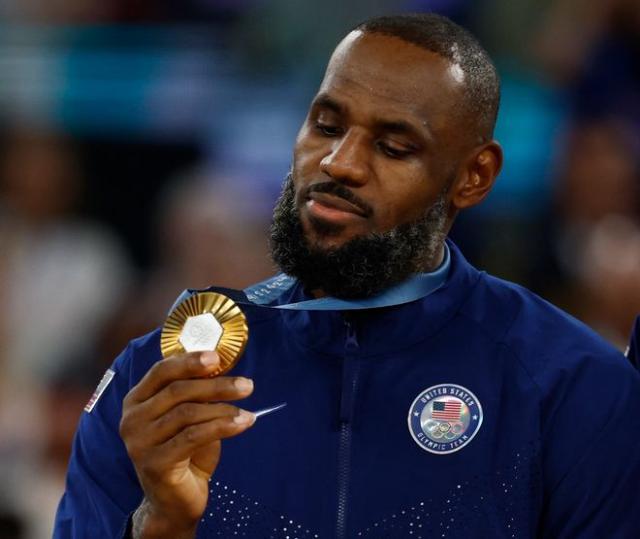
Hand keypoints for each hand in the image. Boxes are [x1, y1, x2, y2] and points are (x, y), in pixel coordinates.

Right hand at [119, 351, 254, 537]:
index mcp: (136, 400)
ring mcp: (139, 442)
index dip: (190, 361)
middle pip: (178, 390)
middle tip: (247, 385)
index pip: (162, 371)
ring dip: (224, 408)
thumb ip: (196, 392)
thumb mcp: (189, 416)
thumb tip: (221, 365)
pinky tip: (244, 423)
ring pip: (188, 413)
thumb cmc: (184, 452)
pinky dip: (223, 426)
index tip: (218, 358)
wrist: (174, 500)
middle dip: (216, 385)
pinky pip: (194, 436)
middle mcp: (132, 419)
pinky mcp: (154, 463)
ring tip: (248, 411)